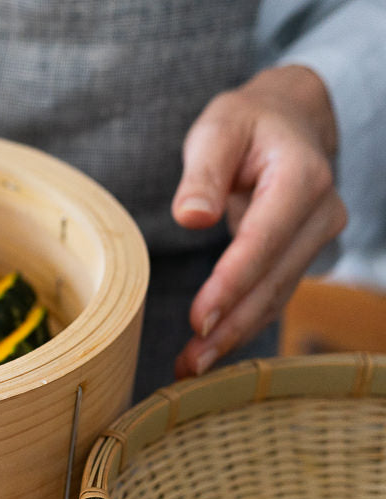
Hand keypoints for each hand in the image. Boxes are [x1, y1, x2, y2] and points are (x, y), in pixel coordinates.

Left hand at [171, 65, 346, 377]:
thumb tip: (192, 217)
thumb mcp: (218, 130)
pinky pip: (272, 296)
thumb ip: (203, 173)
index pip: (263, 241)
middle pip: (273, 280)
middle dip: (231, 325)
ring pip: (275, 296)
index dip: (231, 284)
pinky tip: (209, 350)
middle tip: (189, 362)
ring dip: (234, 334)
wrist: (288, 121)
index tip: (198, 320)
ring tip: (190, 367)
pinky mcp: (301, 255)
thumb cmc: (246, 124)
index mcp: (301, 178)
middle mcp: (319, 213)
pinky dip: (242, 324)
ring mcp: (315, 238)